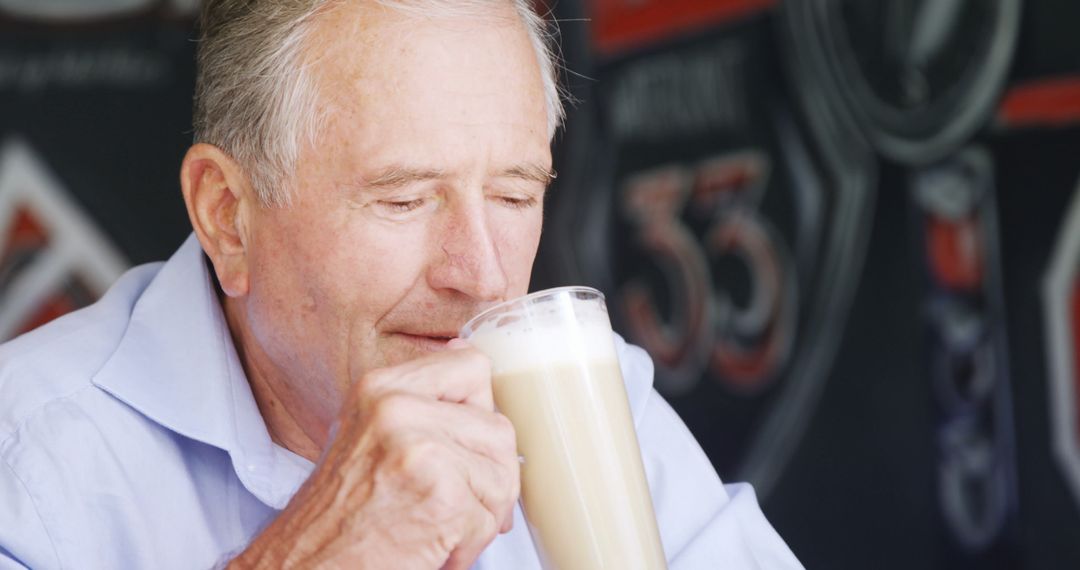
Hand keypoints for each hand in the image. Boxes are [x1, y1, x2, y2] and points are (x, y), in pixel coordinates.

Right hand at [230, 341, 519, 568]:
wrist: (306, 566)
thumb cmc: (338, 514)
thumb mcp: (369, 433)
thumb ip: (420, 399)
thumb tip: (470, 360)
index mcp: (382, 388)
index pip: (474, 368)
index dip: (481, 412)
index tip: (463, 444)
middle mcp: (398, 409)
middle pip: (499, 430)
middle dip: (488, 477)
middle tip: (451, 504)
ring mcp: (420, 449)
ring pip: (504, 476)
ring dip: (480, 515)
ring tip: (437, 525)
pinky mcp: (440, 496)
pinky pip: (489, 520)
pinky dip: (468, 547)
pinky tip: (430, 547)